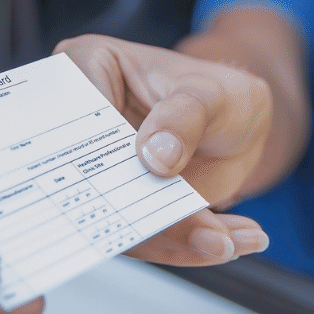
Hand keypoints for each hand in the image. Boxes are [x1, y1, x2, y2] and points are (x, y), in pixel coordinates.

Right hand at [55, 35, 271, 264]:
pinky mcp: (120, 206)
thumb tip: (155, 155)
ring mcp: (98, 171)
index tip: (144, 177)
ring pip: (116, 218)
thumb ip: (184, 117)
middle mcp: (79, 125)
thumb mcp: (211, 95)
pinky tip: (228, 243)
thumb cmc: (220, 95)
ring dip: (173, 239)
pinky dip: (186, 246)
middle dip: (142, 217)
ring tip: (223, 242)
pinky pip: (143, 235)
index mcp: (85, 67)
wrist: (240, 126)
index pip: (74, 118)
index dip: (96, 154)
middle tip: (202, 233)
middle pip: (88, 176)